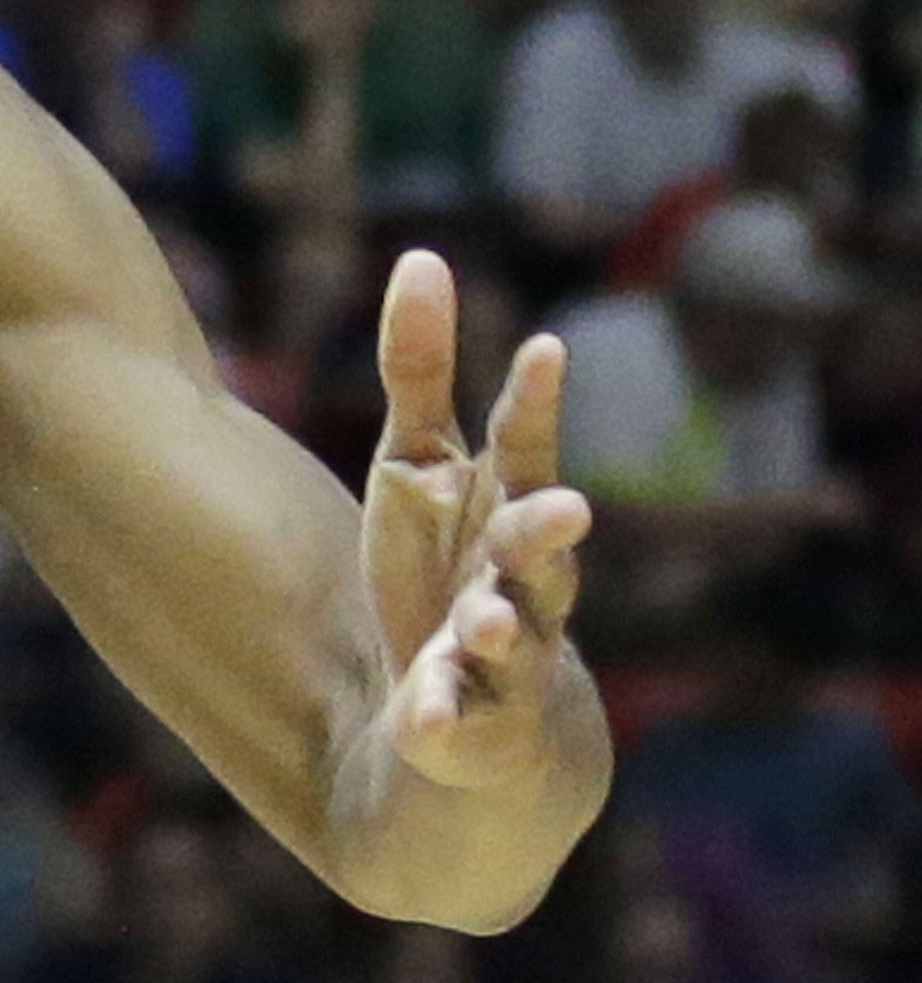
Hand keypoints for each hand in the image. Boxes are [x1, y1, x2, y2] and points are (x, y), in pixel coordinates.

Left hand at [360, 246, 589, 791]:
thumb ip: (419, 370)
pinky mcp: (467, 727)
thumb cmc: (450, 566)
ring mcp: (502, 661)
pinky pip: (453, 725)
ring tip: (483, 623)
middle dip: (546, 529)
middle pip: (540, 552)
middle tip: (565, 507)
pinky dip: (439, 720)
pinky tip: (418, 720)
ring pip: (511, 641)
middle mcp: (521, 583)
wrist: (483, 727)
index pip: (527, 450)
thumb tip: (423, 255)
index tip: (544, 349)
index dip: (537, 404)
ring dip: (498, 628)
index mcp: (509, 512)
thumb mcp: (420, 465)